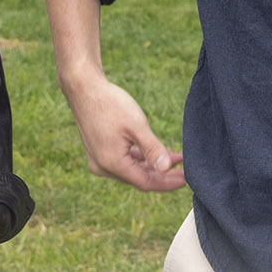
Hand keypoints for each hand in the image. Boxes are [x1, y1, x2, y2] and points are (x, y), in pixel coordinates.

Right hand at [63, 74, 186, 191]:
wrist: (84, 88)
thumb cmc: (110, 103)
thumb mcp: (136, 125)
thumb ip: (153, 148)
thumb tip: (167, 168)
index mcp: (112, 163)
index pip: (146, 183)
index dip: (168, 182)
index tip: (187, 179)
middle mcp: (103, 167)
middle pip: (139, 179)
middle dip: (163, 175)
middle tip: (186, 171)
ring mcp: (99, 161)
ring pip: (132, 171)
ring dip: (153, 166)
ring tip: (176, 160)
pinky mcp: (99, 153)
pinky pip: (123, 161)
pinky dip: (140, 159)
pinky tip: (156, 153)